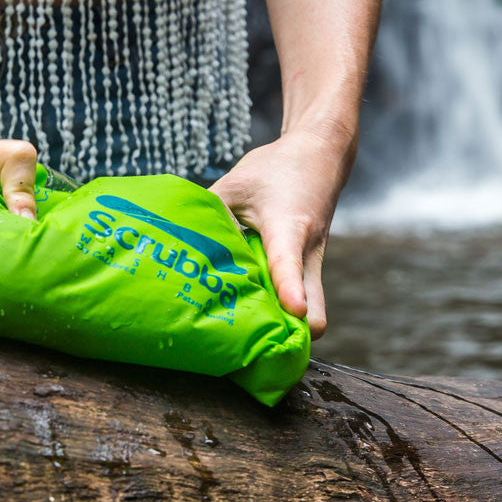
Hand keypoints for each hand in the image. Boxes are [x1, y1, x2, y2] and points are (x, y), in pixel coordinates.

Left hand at [207, 128, 355, 339]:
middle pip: (314, 310)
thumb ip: (210, 213)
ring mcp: (313, 265)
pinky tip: (252, 309)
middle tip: (254, 346)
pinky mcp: (310, 269)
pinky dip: (283, 310)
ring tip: (246, 335)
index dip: (290, 289)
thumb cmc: (276, 169)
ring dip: (286, 327)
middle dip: (291, 335)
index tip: (292, 311)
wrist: (320, 155)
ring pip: (310, 311)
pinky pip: (301, 299)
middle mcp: (307, 252)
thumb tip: (181, 244)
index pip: (289, 261)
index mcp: (288, 226)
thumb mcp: (236, 183)